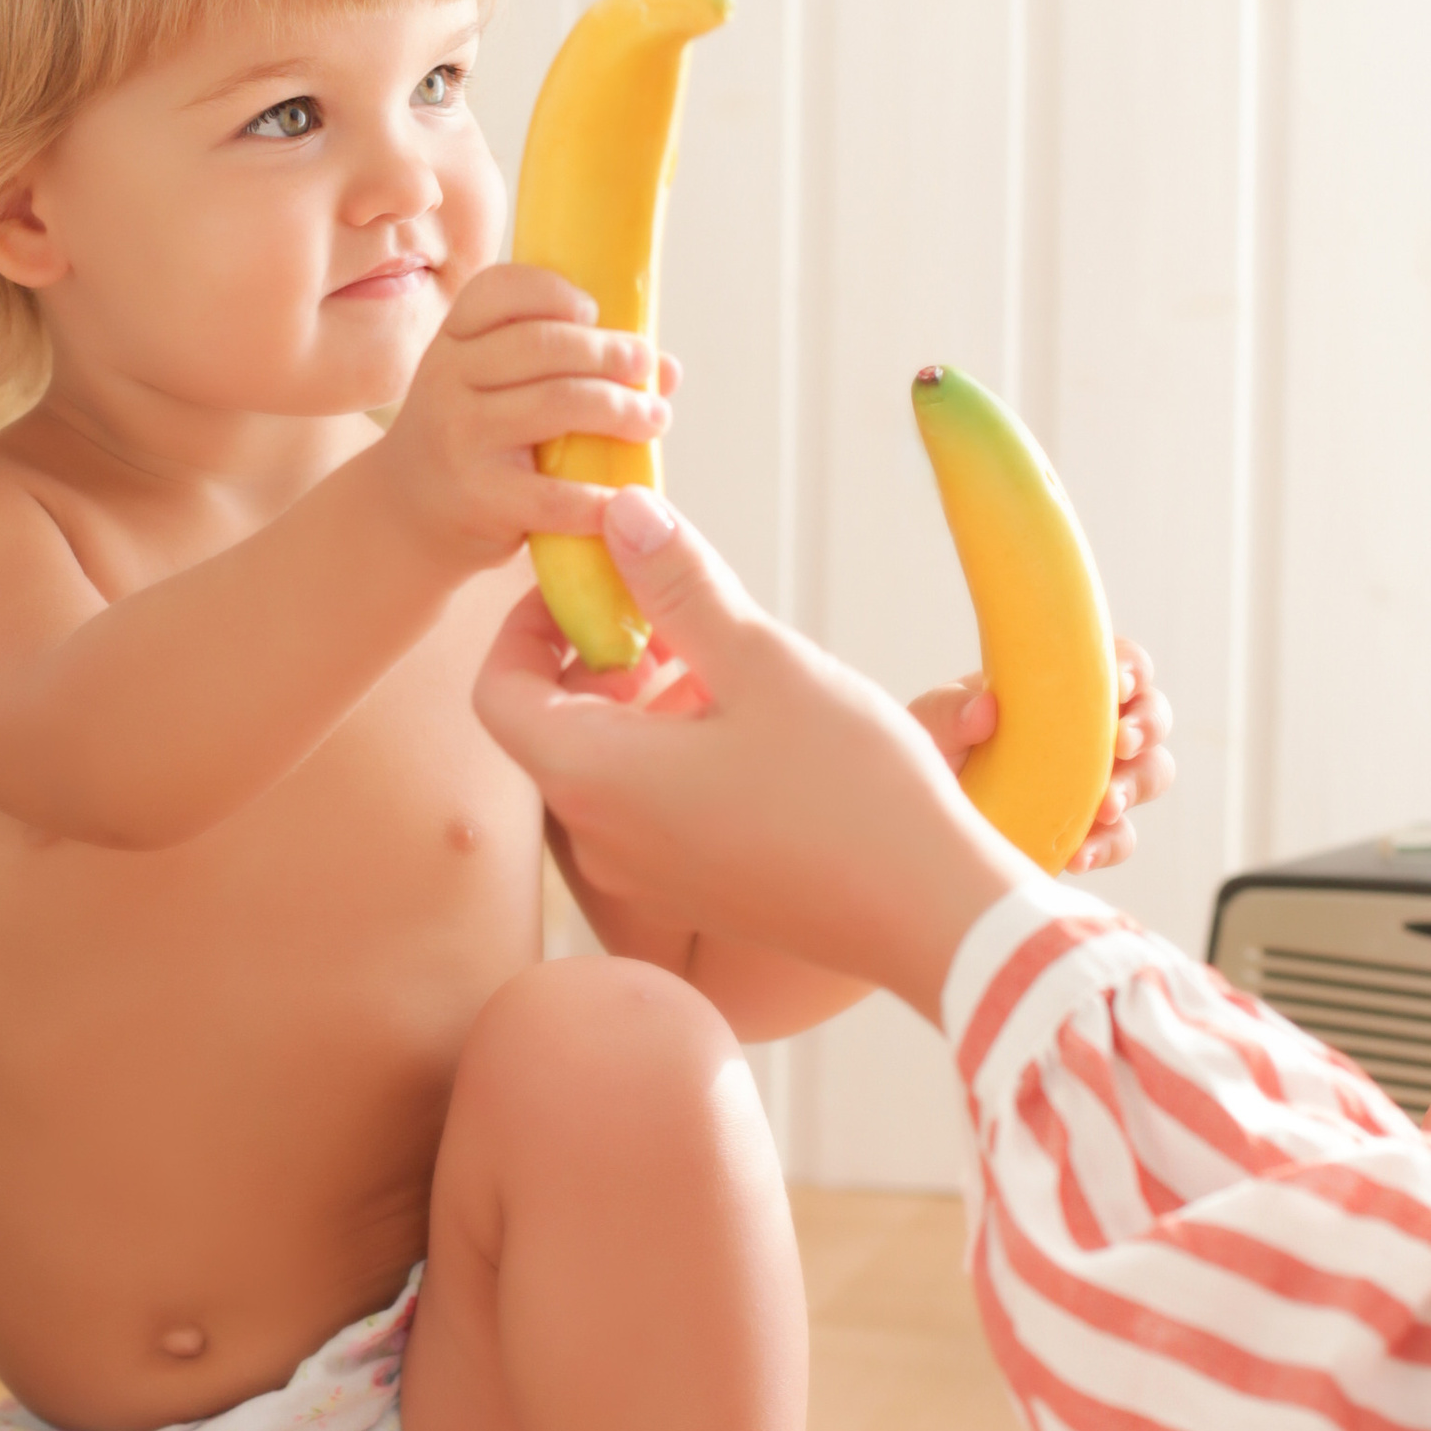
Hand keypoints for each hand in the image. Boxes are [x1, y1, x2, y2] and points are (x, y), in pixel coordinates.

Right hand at [371, 264, 673, 575]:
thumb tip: (667, 369)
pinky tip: (627, 494)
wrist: (407, 515)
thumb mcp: (499, 388)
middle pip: (542, 344)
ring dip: (619, 409)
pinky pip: (553, 493)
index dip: (554, 292)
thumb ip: (573, 366)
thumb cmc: (476, 438)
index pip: (498, 290)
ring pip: (555, 404)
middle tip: (646, 367)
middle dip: (608, 353)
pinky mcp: (478, 497)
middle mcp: (448, 378)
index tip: (594, 312)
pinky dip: (599, 496)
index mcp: (455, 338)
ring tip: (654, 419)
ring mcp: (460, 436)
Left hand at [474, 488, 1028, 1021]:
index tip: (591, 582)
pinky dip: (666, 748)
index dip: (526, 625)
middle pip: (547, 724)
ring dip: (636, 700)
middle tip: (665, 607)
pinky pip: (643, 804)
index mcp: (593, 776)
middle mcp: (599, 834)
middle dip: (593, 654)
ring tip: (717, 658)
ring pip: (600, 762)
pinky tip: (746, 719)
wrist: (932, 915)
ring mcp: (642, 871)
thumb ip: (679, 585)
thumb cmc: (851, 791)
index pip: (498, 689)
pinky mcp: (689, 888)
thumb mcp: (761, 663)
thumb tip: (621, 515)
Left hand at [906, 639, 1174, 870]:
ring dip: (1138, 785)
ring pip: (1152, 773)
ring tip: (1106, 805)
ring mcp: (1097, 782)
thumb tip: (984, 710)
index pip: (1116, 664)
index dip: (1130, 668)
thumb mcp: (927, 727)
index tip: (1116, 684)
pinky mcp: (1092, 833)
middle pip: (1153, 716)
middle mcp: (1092, 731)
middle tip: (1120, 743)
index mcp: (1063, 688)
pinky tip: (1079, 855)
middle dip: (1148, 725)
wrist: (927, 823)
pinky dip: (1109, 846)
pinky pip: (1121, 838)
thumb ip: (948, 712)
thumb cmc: (933, 757)